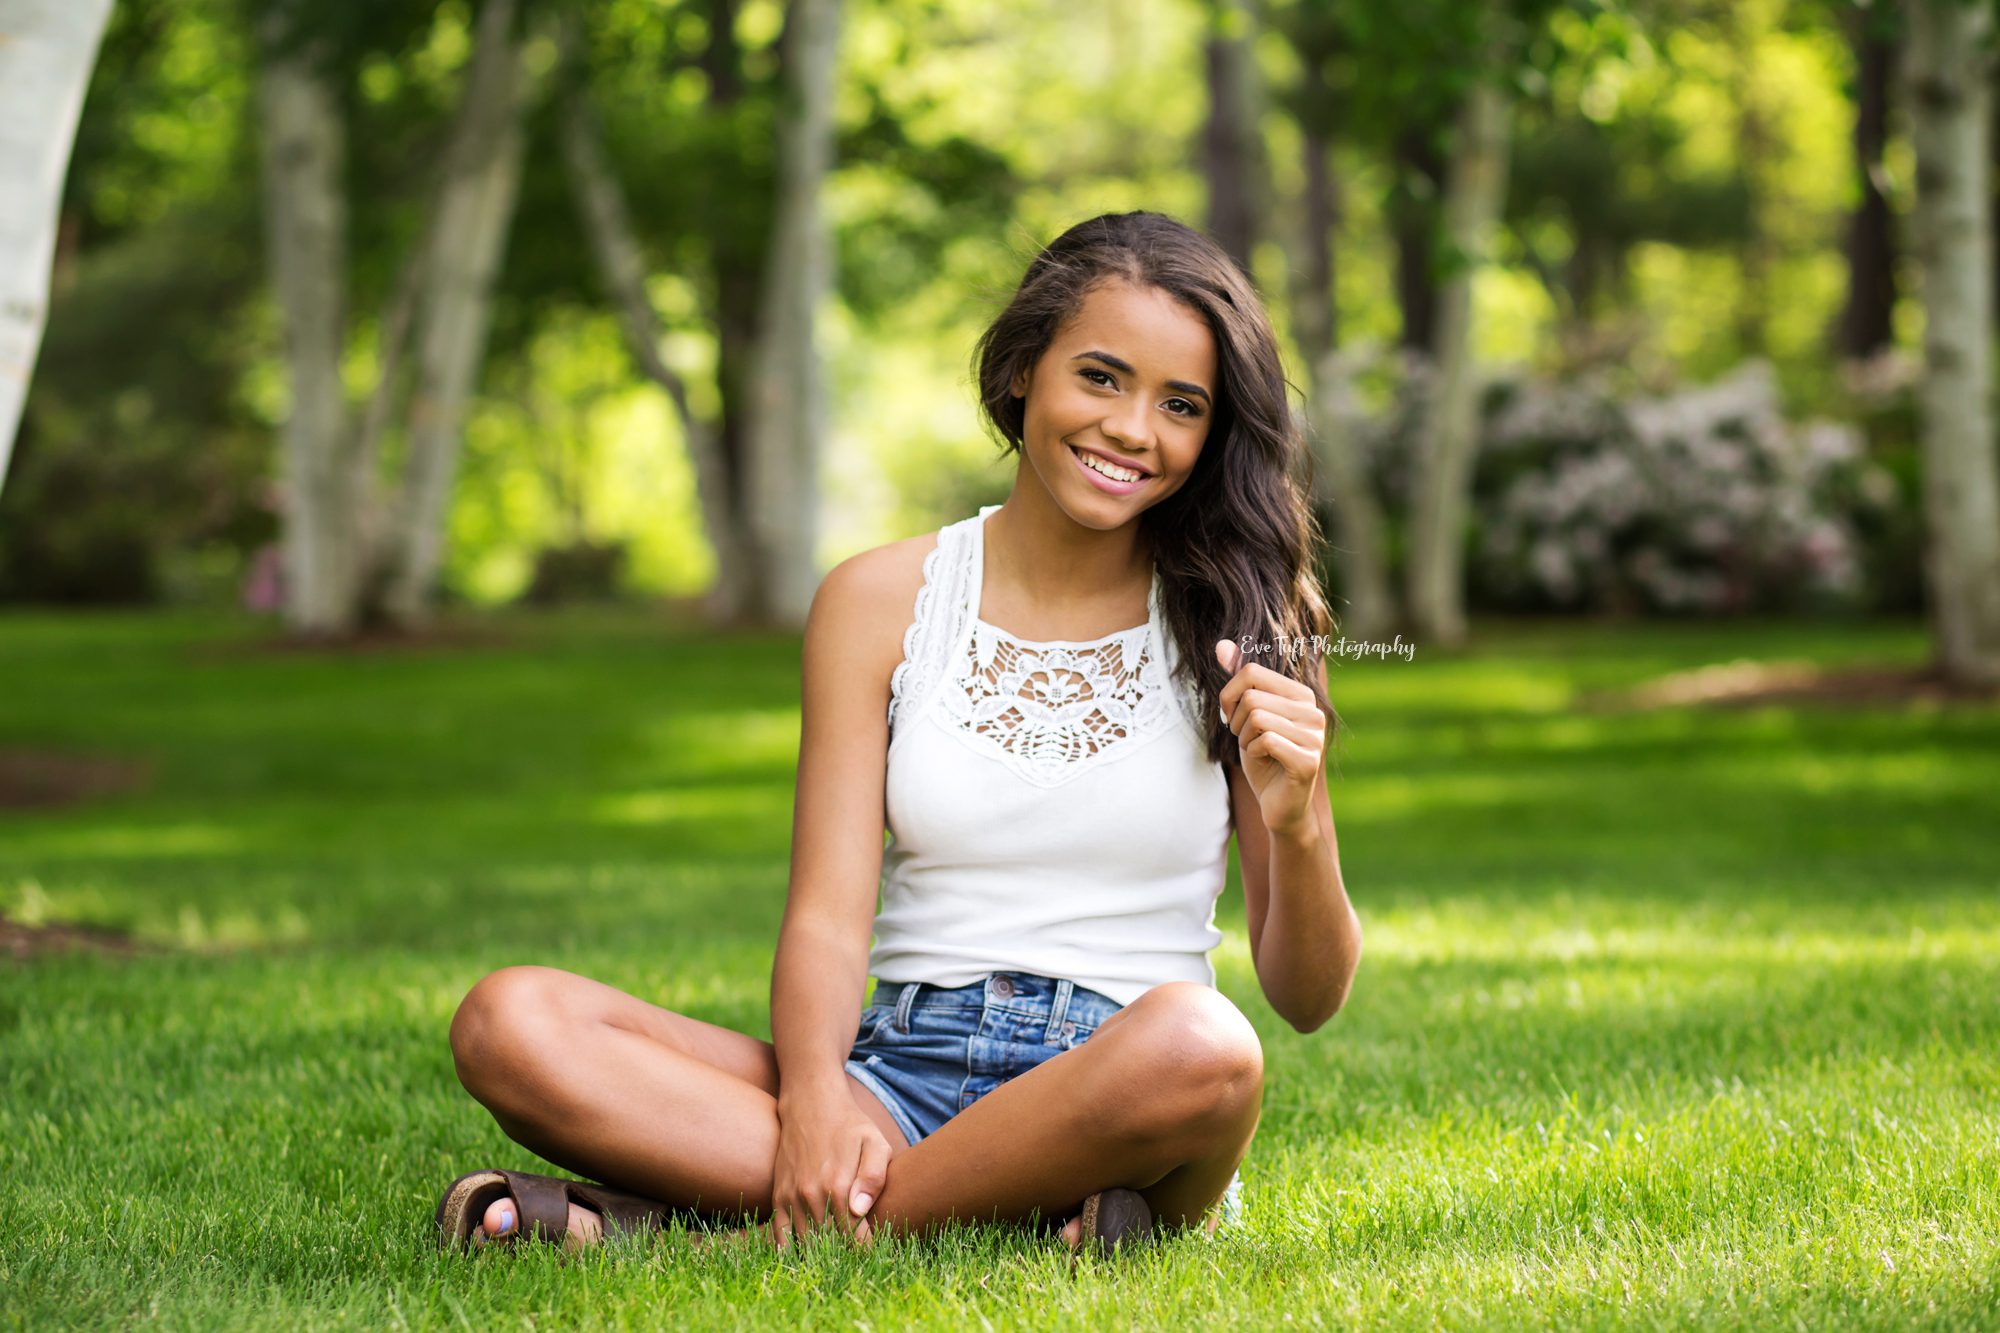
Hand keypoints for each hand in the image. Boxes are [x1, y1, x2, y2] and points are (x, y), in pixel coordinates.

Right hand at [768, 1093, 891, 1250]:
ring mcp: (792, 1197)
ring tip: (837, 1255)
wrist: (811, 1105)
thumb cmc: (851, 1126)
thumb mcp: (875, 1143)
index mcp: (839, 1186)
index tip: (875, 1253)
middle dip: (846, 1254)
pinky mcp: (779, 1196)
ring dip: (822, 1255)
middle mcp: (812, 1195)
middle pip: (831, 1244)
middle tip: (858, 1257)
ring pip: (807, 1243)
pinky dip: (791, 1250)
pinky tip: (805, 1255)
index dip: (866, 1250)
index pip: (854, 1237)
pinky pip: (781, 1234)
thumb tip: (859, 1210)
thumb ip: (874, 1176)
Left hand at [1215, 638, 1327, 838]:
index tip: (1232, 717)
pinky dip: (1254, 753)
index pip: (1251, 672)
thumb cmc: (1264, 759)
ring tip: (1257, 751)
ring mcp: (1314, 736)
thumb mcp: (1246, 717)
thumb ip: (1238, 682)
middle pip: (1251, 696)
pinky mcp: (1308, 760)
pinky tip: (1265, 762)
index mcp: (1301, 695)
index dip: (1229, 695)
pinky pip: (1265, 741)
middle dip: (1236, 722)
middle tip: (1245, 739)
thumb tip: (1221, 644)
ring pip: (1257, 718)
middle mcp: (1313, 711)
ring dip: (1245, 739)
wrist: (1281, 806)